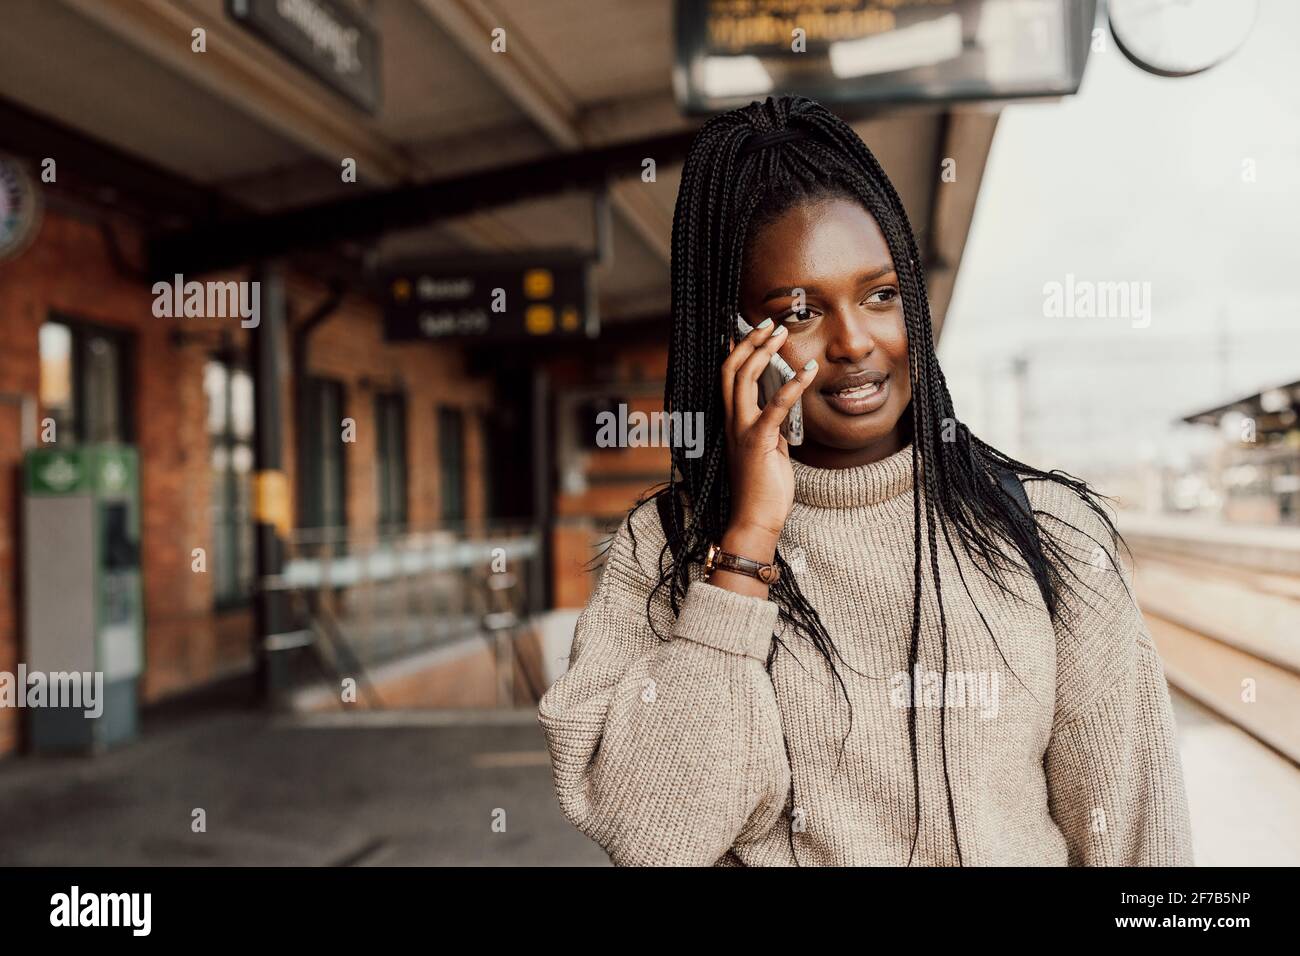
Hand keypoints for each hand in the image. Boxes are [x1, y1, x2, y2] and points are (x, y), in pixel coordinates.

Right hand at [716, 318, 816, 592]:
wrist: (756, 518)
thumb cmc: (764, 488)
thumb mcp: (769, 448)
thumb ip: (772, 426)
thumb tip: (783, 406)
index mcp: (733, 421)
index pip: (729, 376)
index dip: (739, 349)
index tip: (756, 330)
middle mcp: (732, 421)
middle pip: (731, 369)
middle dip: (750, 341)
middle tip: (771, 323)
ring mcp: (742, 430)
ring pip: (743, 379)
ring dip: (764, 352)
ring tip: (782, 334)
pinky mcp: (758, 441)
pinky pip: (774, 406)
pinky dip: (792, 385)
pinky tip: (808, 371)